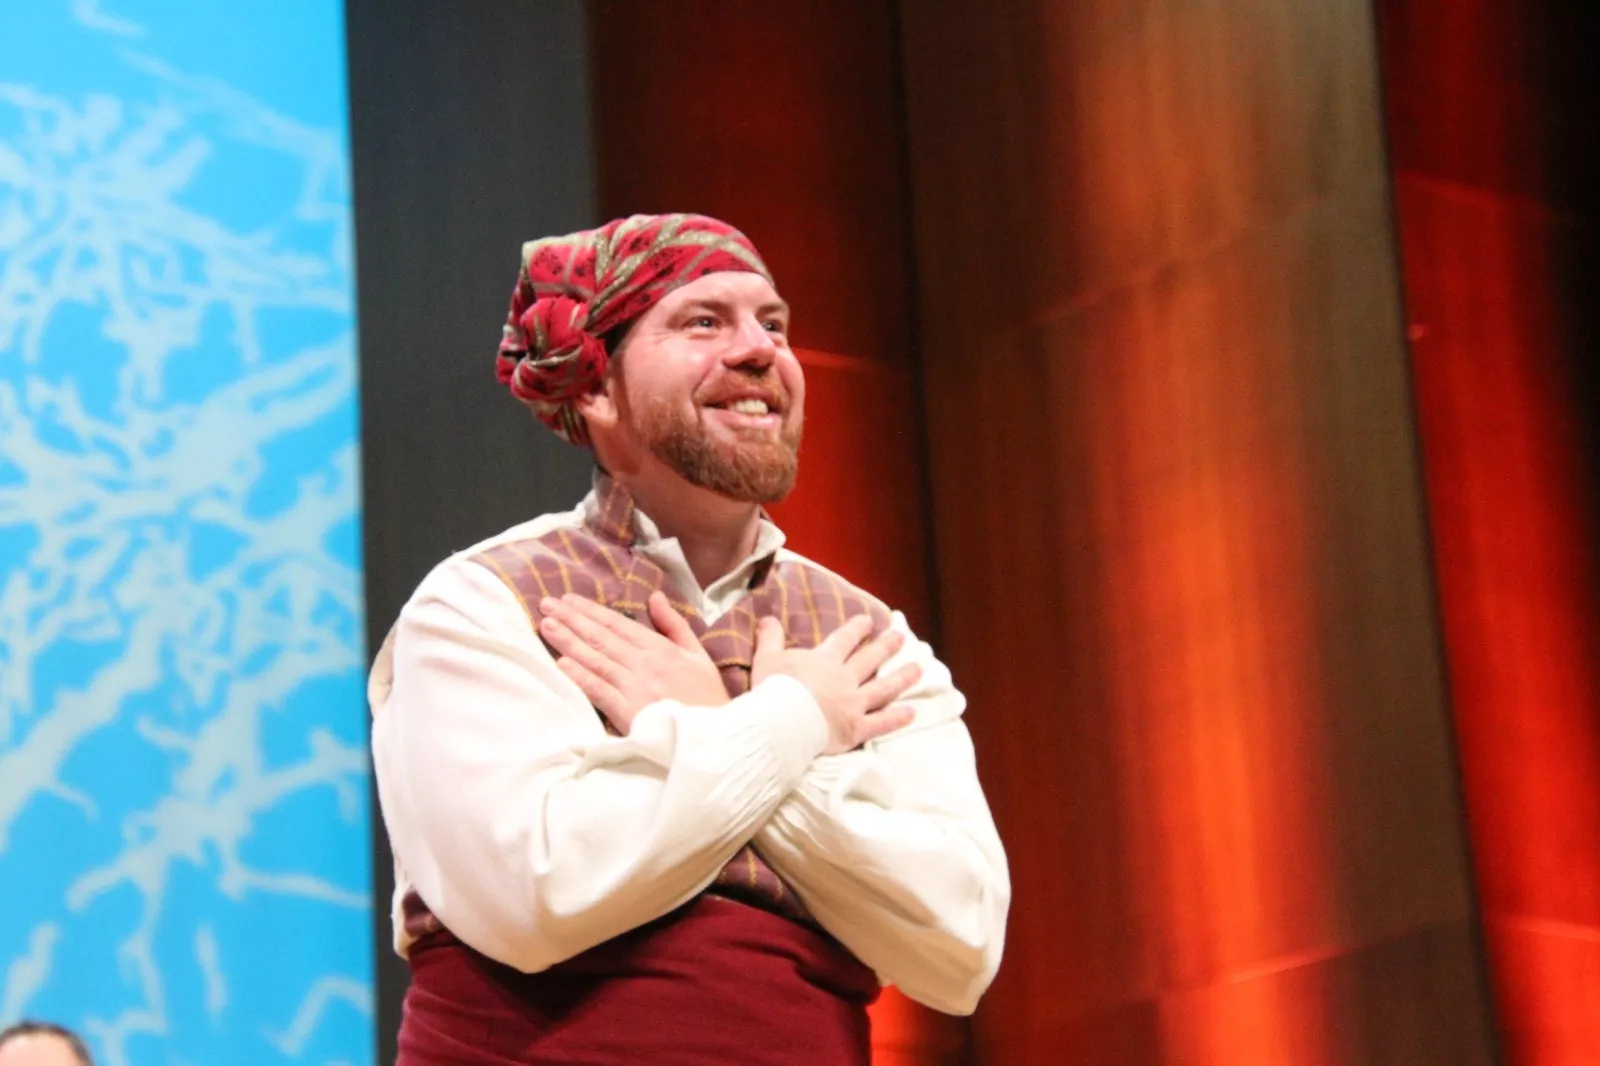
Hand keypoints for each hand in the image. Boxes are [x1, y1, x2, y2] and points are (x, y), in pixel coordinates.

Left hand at [538, 591, 727, 734]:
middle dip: (572, 619)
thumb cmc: (707, 699)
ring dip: (568, 641)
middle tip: (547, 604)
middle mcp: (645, 664)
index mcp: (662, 649)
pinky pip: (600, 691)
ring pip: (596, 659)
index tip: (569, 600)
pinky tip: (561, 663)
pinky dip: (580, 676)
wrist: (715, 740)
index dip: (591, 611)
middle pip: (602, 638)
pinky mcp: (628, 713)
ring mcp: (635, 688)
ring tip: (546, 625)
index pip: (619, 624)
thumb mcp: (698, 656)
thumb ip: (675, 625)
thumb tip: (654, 598)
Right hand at [751, 614, 919, 753]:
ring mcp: (853, 704)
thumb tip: (768, 618)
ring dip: (902, 677)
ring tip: (918, 669)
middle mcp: (844, 679)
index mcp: (825, 661)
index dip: (857, 628)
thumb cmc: (772, 689)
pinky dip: (897, 718)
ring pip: (883, 688)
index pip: (844, 639)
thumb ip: (770, 637)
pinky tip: (911, 712)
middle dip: (886, 646)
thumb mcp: (766, 658)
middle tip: (900, 637)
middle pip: (870, 659)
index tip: (868, 620)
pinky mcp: (855, 729)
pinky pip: (881, 723)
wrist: (780, 722)